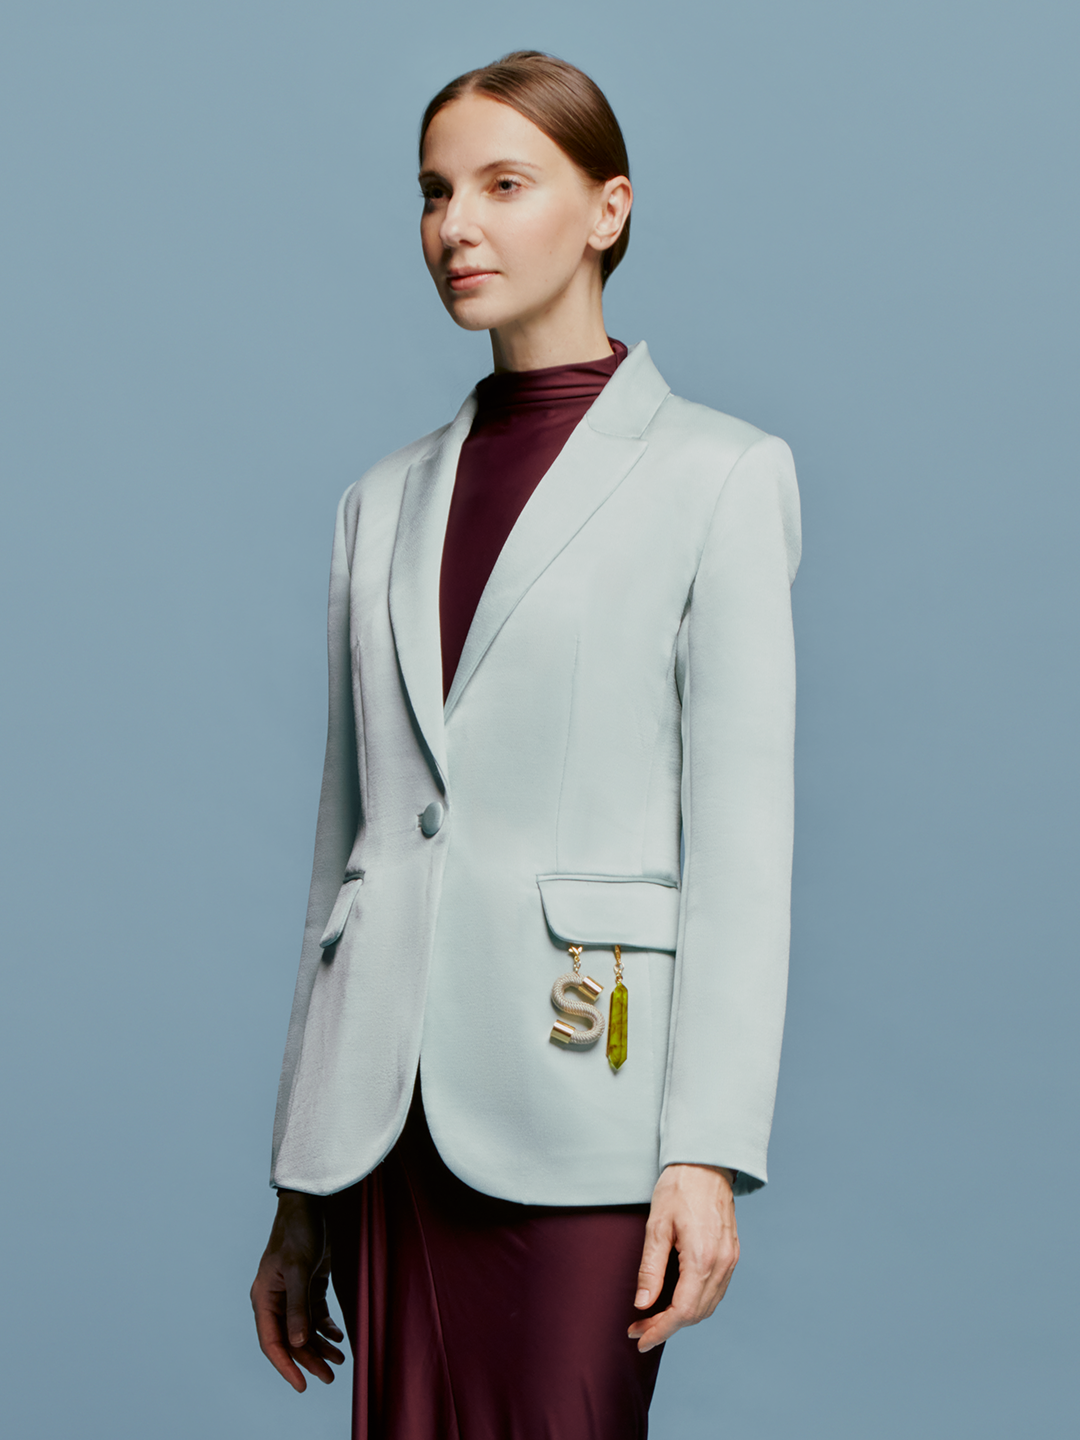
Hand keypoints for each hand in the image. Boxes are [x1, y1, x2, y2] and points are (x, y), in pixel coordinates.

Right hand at [250, 1189, 345, 1390]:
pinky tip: (338, 1337)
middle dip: (309, 1360)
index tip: (302, 1384)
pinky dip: (326, 1328)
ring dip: (320, 1346)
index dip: (286, 1365)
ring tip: (340, 1360)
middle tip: (330, 1377)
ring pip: (304, 1330)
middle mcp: (275, 1300)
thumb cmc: (299, 1232)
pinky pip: (314, 1316)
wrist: (310, 1204)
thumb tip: (297, 1343)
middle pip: (291, 1340)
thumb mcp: (299, 1269)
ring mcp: (292, 1294)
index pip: (272, 1342)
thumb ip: (298, 1307)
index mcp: (264, 1298)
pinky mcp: (308, 1286)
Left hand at [628, 1163, 738, 1352]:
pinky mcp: (732, 1254)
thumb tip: (643, 1304)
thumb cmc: (678, 1188)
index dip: (659, 1330)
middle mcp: (722, 1264)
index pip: (682, 1312)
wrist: (706, 1163)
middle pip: (696, 1314)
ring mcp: (730, 1260)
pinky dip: (696, 1303)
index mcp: (702, 1258)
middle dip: (666, 1326)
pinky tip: (677, 1299)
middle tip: (639, 1327)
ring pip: (708, 1305)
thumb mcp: (656, 1225)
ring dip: (682, 1318)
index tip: (639, 1338)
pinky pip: (716, 1290)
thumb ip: (650, 1268)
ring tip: (654, 1318)